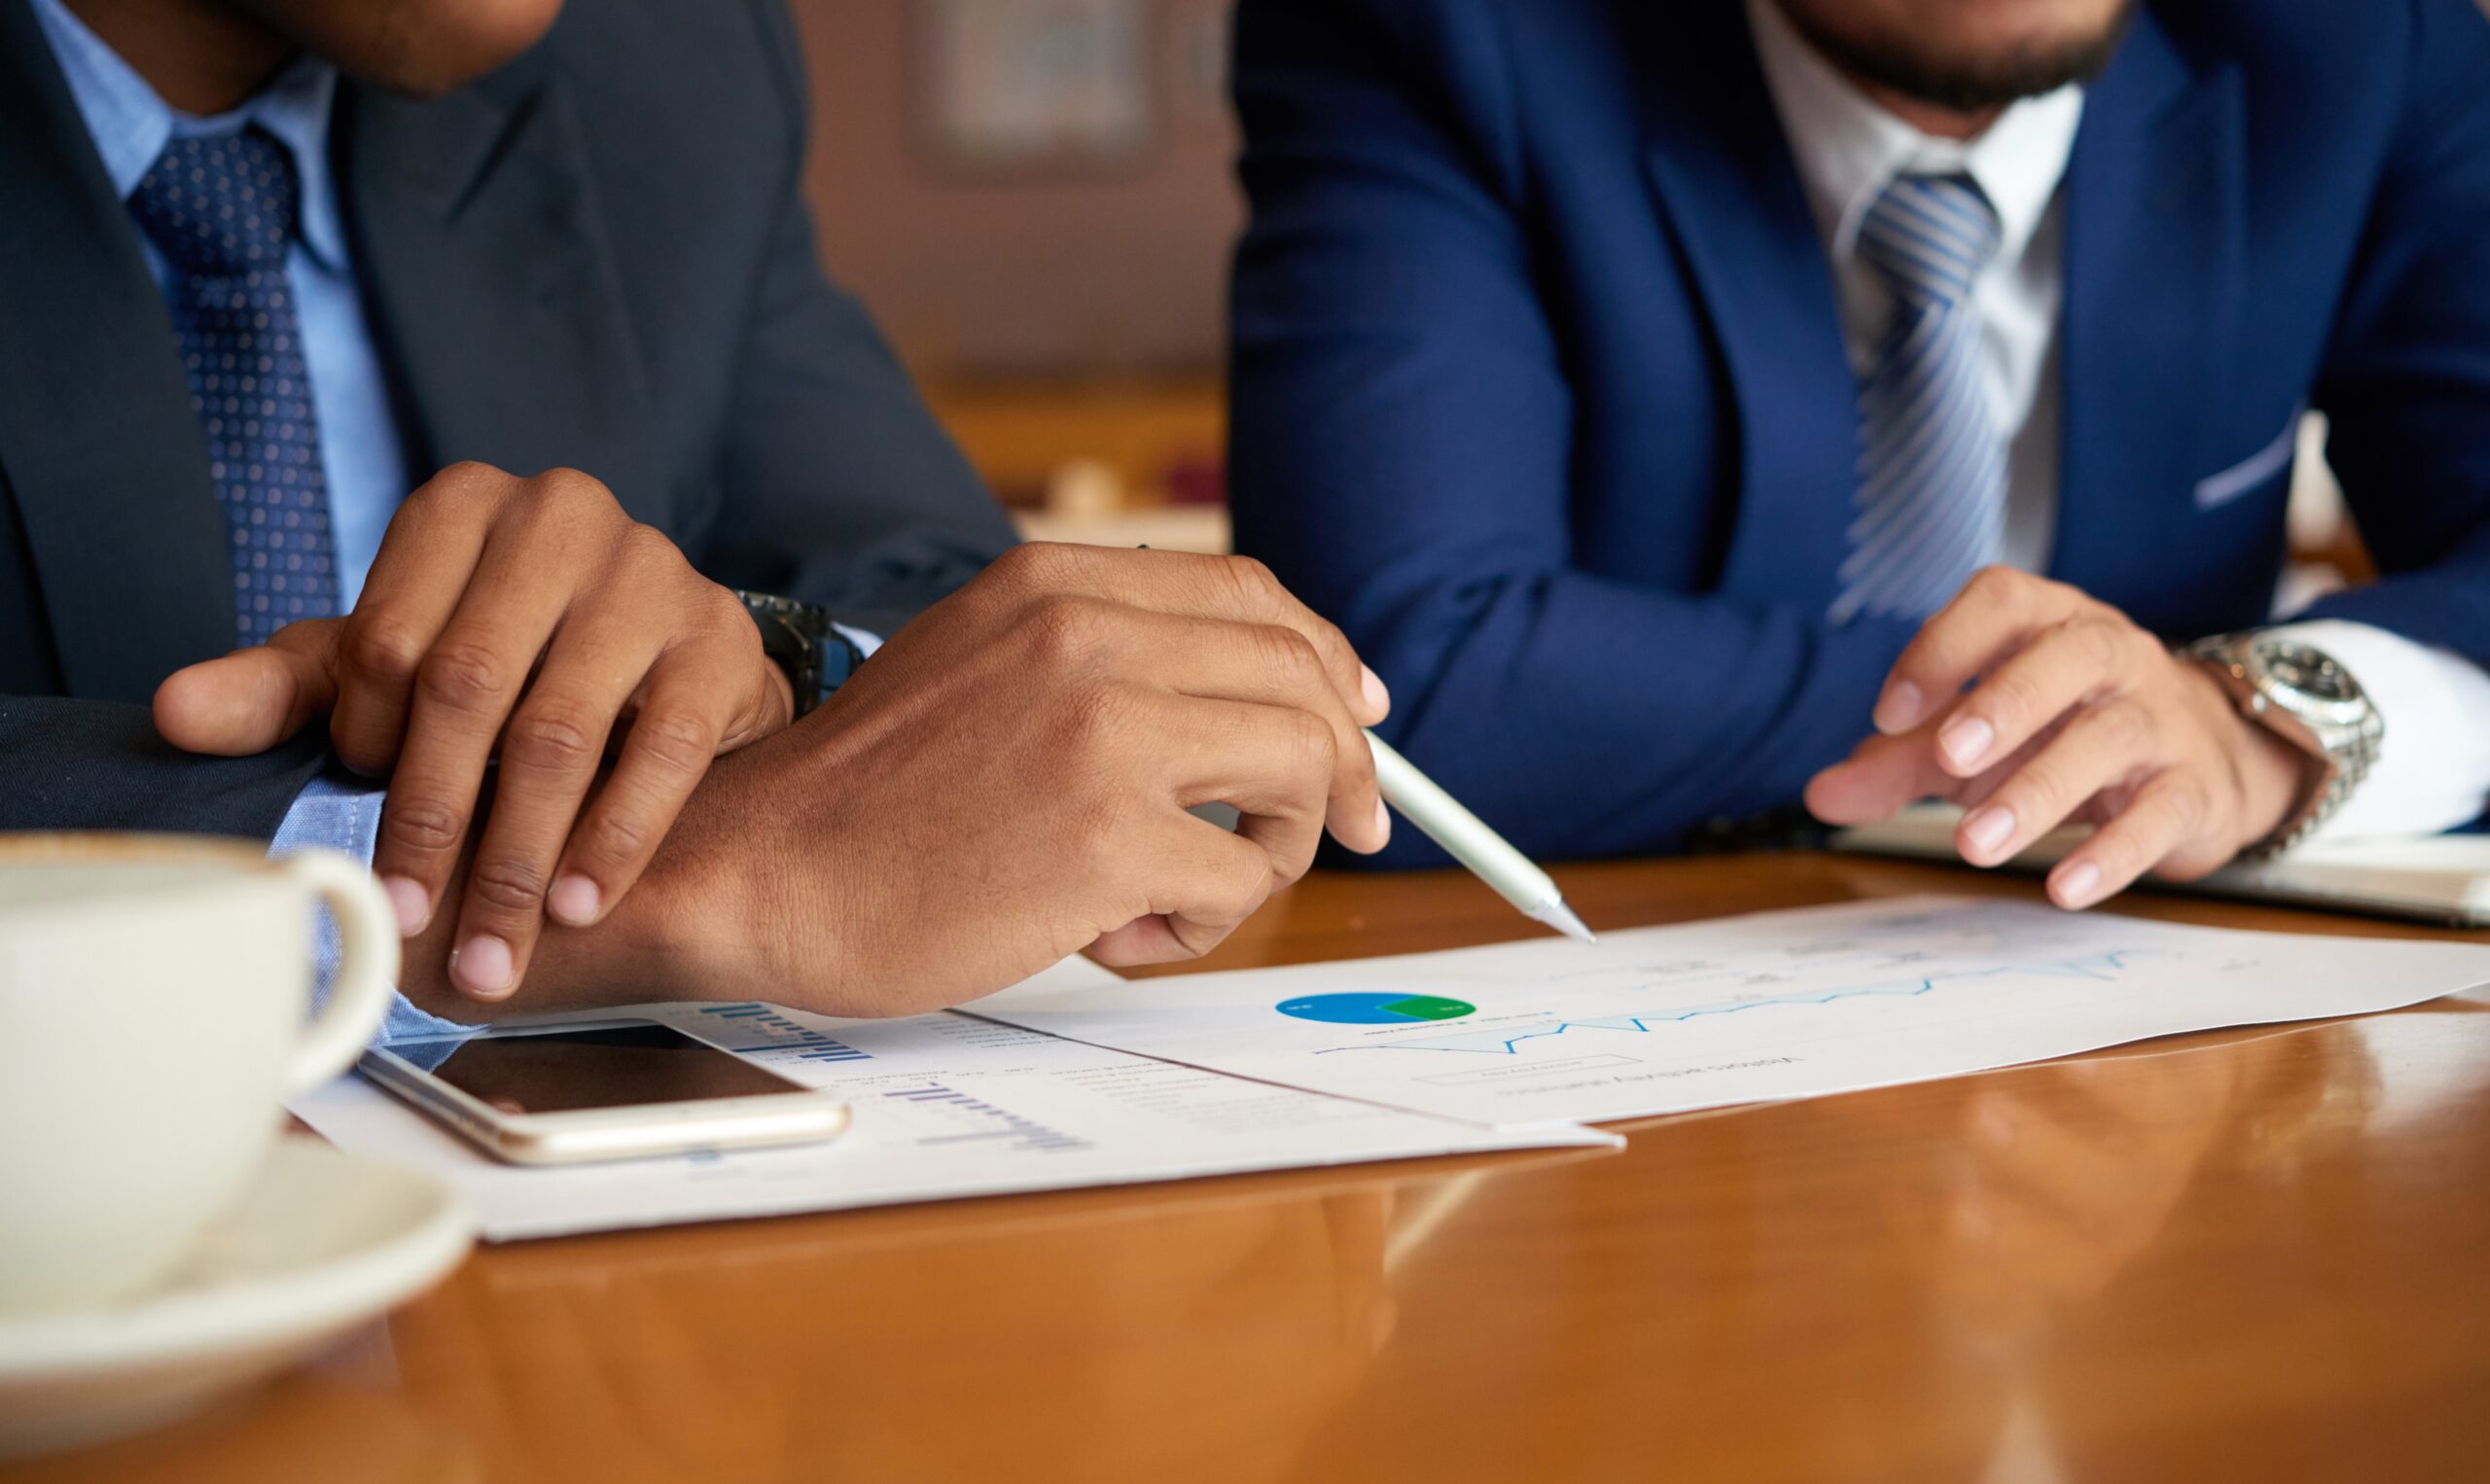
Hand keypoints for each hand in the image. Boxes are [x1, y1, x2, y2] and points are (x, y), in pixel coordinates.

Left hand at [154, 463, 792, 1000]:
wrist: (665, 660)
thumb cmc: (515, 658)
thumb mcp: (395, 662)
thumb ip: (288, 689)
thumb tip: (178, 714)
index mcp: (463, 507)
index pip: (388, 642)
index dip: (368, 749)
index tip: (366, 824)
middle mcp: (559, 515)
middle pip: (470, 685)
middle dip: (434, 824)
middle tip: (416, 921)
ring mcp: (651, 570)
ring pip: (561, 729)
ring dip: (520, 858)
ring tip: (495, 944)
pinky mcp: (720, 636)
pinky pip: (662, 750)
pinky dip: (615, 840)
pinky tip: (582, 902)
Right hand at [396, 543, 1395, 1021]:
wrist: (755, 871)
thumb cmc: (868, 799)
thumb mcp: (983, 664)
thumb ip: (1101, 655)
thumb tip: (1262, 698)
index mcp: (1056, 583)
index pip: (1251, 596)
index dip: (1325, 660)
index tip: (1358, 719)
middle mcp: (1087, 635)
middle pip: (1301, 683)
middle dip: (1343, 770)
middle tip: (1349, 832)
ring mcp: (1102, 731)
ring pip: (1299, 775)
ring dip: (1275, 849)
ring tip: (1185, 887)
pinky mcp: (1107, 837)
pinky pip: (1240, 881)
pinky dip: (1198, 924)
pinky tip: (1111, 932)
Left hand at [1805, 568, 2316, 908]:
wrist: (2206, 761)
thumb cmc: (2065, 732)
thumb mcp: (1977, 740)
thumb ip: (1900, 760)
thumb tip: (1822, 795)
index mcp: (2051, 622)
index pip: (2002, 600)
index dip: (1944, 645)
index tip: (1891, 712)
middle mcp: (2114, 657)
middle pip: (2068, 656)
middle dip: (2004, 703)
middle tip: (1948, 756)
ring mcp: (2162, 718)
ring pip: (2108, 738)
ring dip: (2038, 791)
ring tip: (1975, 844)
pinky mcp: (2194, 788)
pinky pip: (2160, 812)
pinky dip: (2112, 853)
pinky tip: (2063, 888)